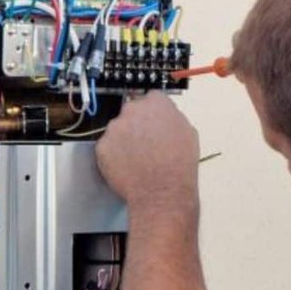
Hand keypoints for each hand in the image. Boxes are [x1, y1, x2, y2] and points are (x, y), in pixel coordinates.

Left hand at [95, 92, 199, 208]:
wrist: (162, 190)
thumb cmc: (178, 165)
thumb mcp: (188, 132)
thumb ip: (172, 118)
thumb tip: (166, 118)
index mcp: (156, 103)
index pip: (150, 99)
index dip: (152, 114)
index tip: (152, 123)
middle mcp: (132, 110)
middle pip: (130, 112)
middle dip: (135, 125)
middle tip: (145, 144)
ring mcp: (115, 127)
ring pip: (117, 130)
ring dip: (123, 141)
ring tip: (137, 159)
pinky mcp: (102, 146)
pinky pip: (107, 148)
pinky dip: (113, 156)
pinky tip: (127, 166)